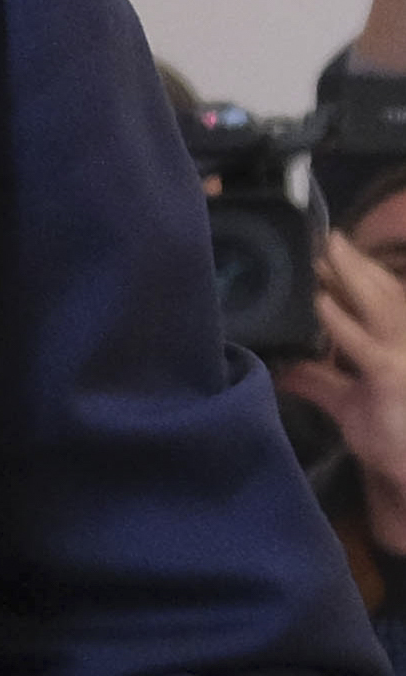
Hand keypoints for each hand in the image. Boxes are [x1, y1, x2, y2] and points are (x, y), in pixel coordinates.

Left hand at [281, 228, 405, 534]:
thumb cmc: (394, 440)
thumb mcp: (351, 407)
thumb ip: (319, 382)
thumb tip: (282, 368)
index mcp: (398, 343)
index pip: (381, 297)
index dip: (356, 270)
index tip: (325, 245)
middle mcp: (405, 342)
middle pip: (381, 291)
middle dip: (351, 263)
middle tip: (319, 235)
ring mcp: (403, 356)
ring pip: (378, 304)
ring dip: (348, 275)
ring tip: (319, 250)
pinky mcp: (390, 375)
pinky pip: (361, 342)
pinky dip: (338, 321)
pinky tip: (318, 302)